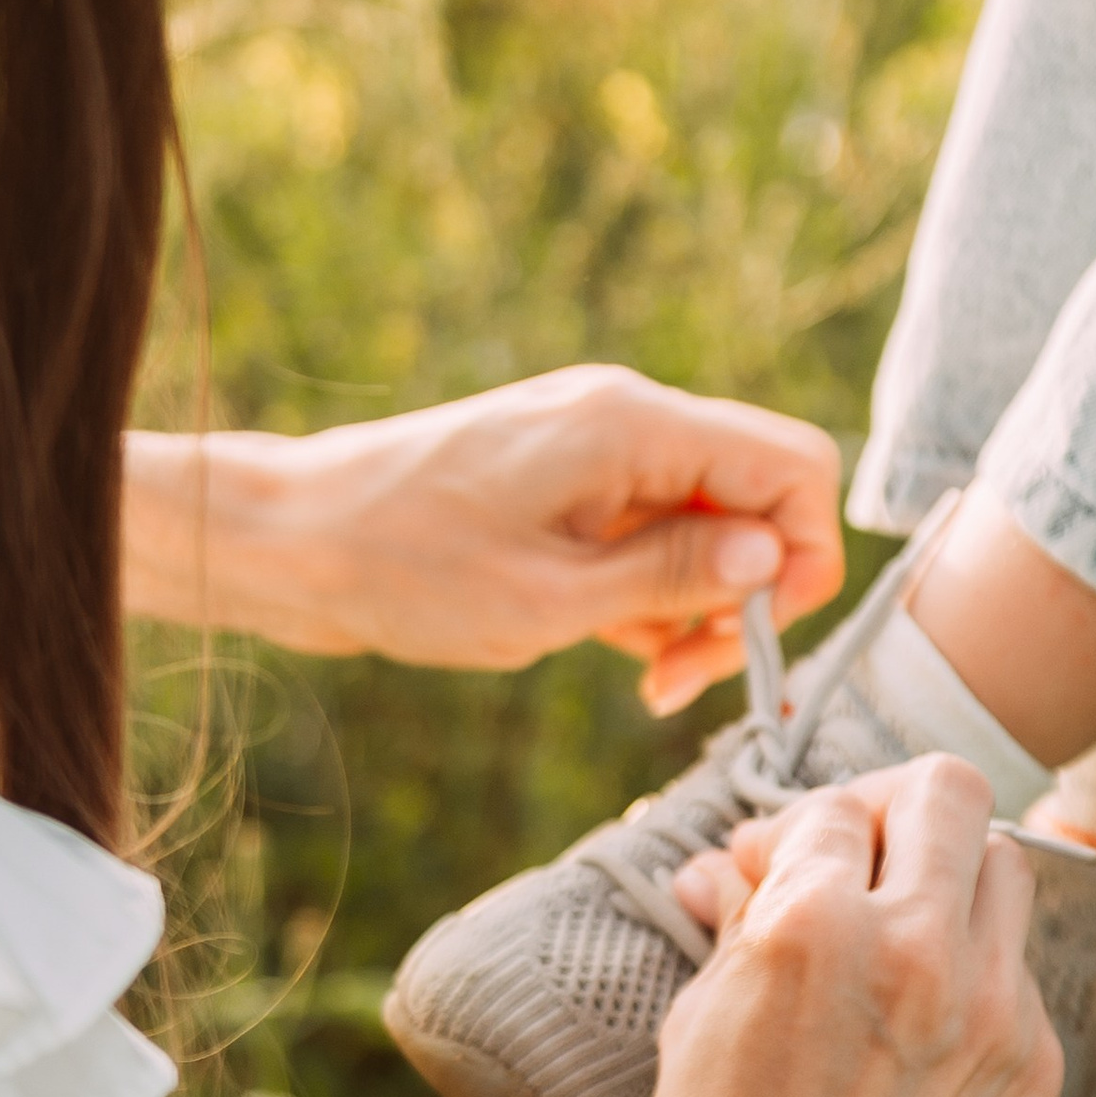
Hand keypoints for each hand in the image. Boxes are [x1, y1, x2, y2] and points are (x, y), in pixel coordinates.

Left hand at [124, 366, 842, 710]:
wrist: (289, 540)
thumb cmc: (406, 568)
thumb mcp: (551, 599)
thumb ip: (672, 576)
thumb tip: (776, 558)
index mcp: (632, 426)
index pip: (792, 464)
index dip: (805, 555)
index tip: (757, 640)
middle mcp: (625, 418)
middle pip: (758, 494)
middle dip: (750, 592)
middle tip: (687, 678)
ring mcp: (594, 446)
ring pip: (708, 522)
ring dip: (697, 604)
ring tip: (645, 677)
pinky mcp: (566, 482)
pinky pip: (651, 531)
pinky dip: (650, 591)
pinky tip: (609, 643)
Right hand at [624, 761, 1058, 1096]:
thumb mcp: (696, 1023)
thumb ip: (736, 920)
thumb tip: (729, 863)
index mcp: (814, 924)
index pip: (825, 809)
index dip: (786, 833)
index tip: (766, 870)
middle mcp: (918, 949)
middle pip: (946, 794)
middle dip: (889, 813)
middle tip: (855, 856)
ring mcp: (993, 1010)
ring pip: (1004, 869)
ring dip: (947, 880)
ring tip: (896, 933)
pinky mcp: (1032, 1069)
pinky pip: (1018, 972)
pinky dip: (973, 974)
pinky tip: (919, 1029)